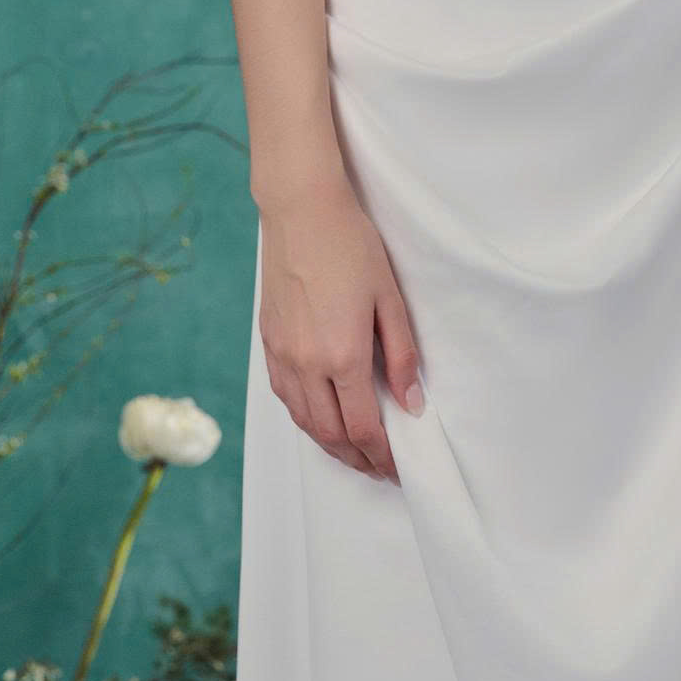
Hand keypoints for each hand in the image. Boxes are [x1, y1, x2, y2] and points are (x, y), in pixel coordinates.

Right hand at [256, 166, 423, 481]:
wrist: (301, 211)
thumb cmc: (351, 245)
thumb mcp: (389, 297)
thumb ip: (401, 355)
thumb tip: (411, 402)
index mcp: (342, 355)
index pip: (362, 426)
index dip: (381, 454)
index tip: (397, 467)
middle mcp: (306, 363)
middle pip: (331, 434)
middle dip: (357, 458)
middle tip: (379, 469)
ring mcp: (282, 355)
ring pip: (304, 421)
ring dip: (330, 446)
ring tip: (354, 454)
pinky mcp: (268, 342)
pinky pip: (285, 397)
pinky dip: (305, 419)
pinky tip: (320, 419)